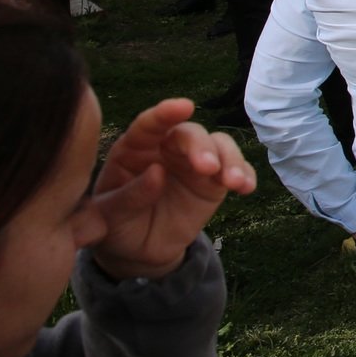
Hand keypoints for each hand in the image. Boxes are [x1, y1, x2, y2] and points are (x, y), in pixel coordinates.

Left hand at [87, 99, 258, 280]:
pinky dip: (245, 174)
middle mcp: (168, 149)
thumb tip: (157, 172)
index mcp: (135, 150)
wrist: (139, 249)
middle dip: (202, 146)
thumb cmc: (117, 225)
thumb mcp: (109, 215)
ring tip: (234, 182)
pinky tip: (246, 187)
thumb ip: (129, 196)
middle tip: (207, 168)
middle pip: (190, 134)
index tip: (184, 107)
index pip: (149, 126)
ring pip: (219, 146)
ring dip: (230, 160)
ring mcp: (195, 163)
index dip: (165, 114)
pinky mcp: (216, 181)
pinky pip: (236, 170)